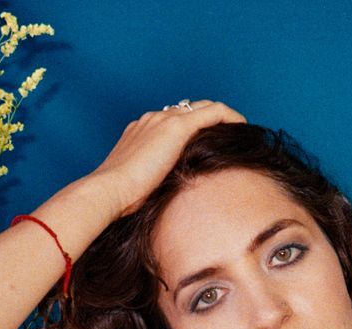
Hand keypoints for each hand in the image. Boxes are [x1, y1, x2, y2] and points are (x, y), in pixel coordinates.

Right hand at [88, 100, 246, 216]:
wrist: (109, 190)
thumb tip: (171, 197)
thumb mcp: (140, 187)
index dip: (191, 130)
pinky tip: (242, 127)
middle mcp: (151, 120)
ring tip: (235, 133)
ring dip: (220, 118)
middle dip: (208, 119)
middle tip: (226, 136)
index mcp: (140, 132)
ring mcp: (163, 120)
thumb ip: (155, 183)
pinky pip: (213, 112)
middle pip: (186, 110)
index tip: (205, 145)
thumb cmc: (120, 198)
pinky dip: (230, 116)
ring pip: (201, 107)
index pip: (170, 121)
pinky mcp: (176, 126)